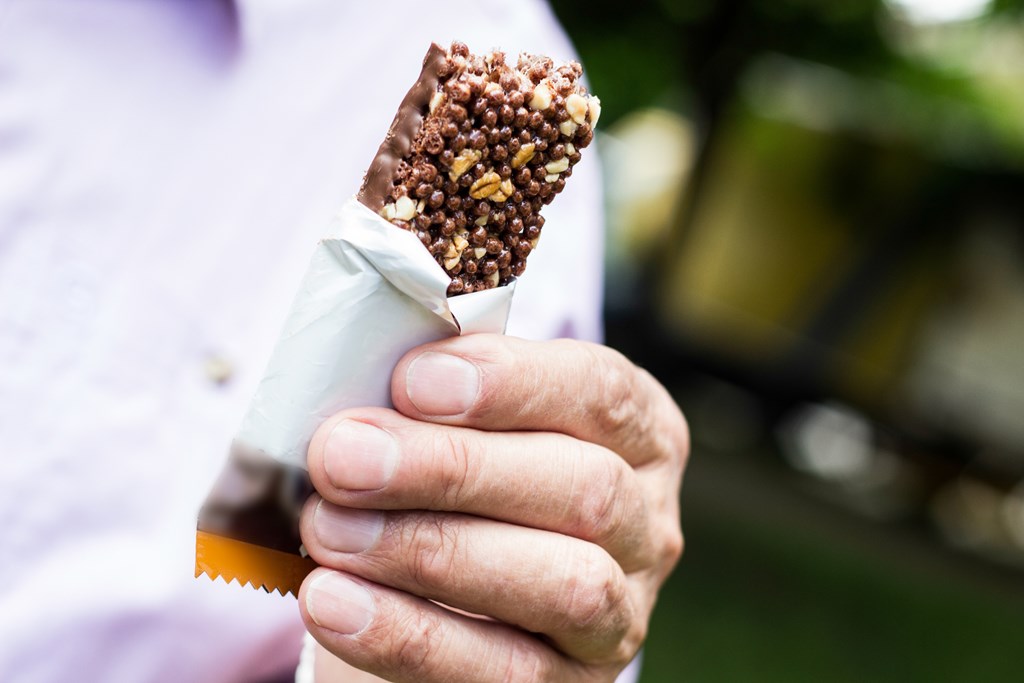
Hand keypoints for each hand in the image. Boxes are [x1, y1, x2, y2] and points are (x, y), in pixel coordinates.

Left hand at [298, 334, 687, 681]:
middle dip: (454, 469)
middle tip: (342, 456)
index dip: (512, 384)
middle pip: (584, 489)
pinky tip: (332, 600)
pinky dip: (407, 635)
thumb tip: (364, 397)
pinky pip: (504, 671)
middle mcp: (646, 523)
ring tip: (329, 528)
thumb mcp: (467, 420)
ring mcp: (621, 612)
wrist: (450, 593)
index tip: (412, 380)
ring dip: (431, 551)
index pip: (601, 392)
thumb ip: (435, 399)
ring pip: (563, 584)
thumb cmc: (461, 477)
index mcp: (638, 433)